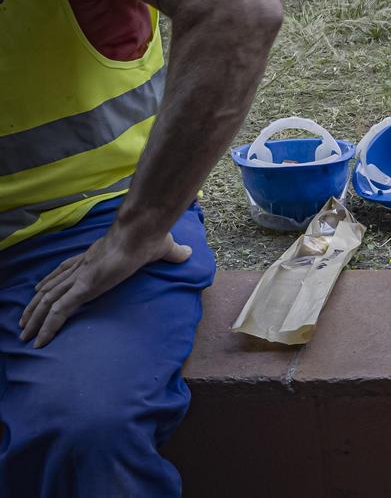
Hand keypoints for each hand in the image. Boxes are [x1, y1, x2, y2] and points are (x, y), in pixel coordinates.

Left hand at [19, 230, 191, 347]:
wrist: (143, 229)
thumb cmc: (151, 236)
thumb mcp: (164, 247)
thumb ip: (173, 252)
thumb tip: (187, 253)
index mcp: (96, 256)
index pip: (67, 269)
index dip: (52, 280)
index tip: (40, 290)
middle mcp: (82, 266)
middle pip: (51, 287)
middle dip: (35, 305)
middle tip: (24, 320)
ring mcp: (81, 277)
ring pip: (48, 301)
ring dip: (34, 319)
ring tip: (24, 335)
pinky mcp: (85, 288)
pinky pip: (59, 311)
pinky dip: (47, 326)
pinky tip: (39, 339)